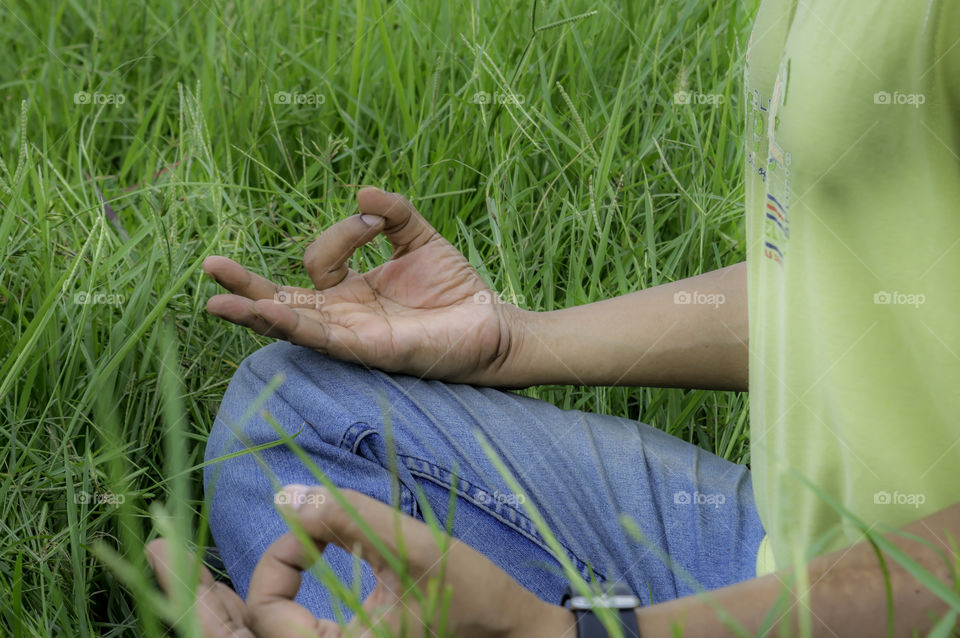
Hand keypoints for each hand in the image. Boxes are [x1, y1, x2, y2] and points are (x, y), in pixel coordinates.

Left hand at [146, 486, 574, 637]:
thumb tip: (285, 493)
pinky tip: (224, 588)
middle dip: (189, 598)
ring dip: (209, 606)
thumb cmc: (474, 595)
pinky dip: (245, 614)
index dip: (279, 562)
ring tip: (174, 565)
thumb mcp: (414, 550)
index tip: (316, 529)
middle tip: (153, 548)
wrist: (513, 633)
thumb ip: (350, 520)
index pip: (268, 616)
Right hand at [203, 188, 529, 384]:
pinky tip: (270, 312)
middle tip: (209, 267)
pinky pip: (323, 338)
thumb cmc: (455, 287)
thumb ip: (392, 213)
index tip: (375, 221)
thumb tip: (362, 192)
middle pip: (280, 300)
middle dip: (244, 287)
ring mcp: (351, 336)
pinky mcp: (368, 351)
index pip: (317, 260)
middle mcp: (342, 315)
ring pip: (291, 324)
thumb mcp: (419, 238)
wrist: (491, 323)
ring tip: (217, 302)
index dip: (341, 233)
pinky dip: (295, 324)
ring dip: (255, 312)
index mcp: (349, 291)